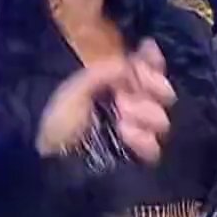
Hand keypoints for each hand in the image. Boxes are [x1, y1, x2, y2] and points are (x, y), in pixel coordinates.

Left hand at [37, 40, 175, 161]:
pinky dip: (142, 139)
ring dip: (143, 114)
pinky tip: (125, 134)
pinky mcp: (136, 156)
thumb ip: (104, 72)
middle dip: (151, 89)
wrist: (52, 157)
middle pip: (165, 93)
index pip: (150, 69)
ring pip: (161, 120)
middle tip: (125, 95)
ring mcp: (137, 132)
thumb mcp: (75, 89)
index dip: (153, 63)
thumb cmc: (59, 120)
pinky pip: (154, 147)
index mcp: (119, 86)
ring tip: (121, 118)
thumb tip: (130, 64)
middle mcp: (133, 106)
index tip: (144, 60)